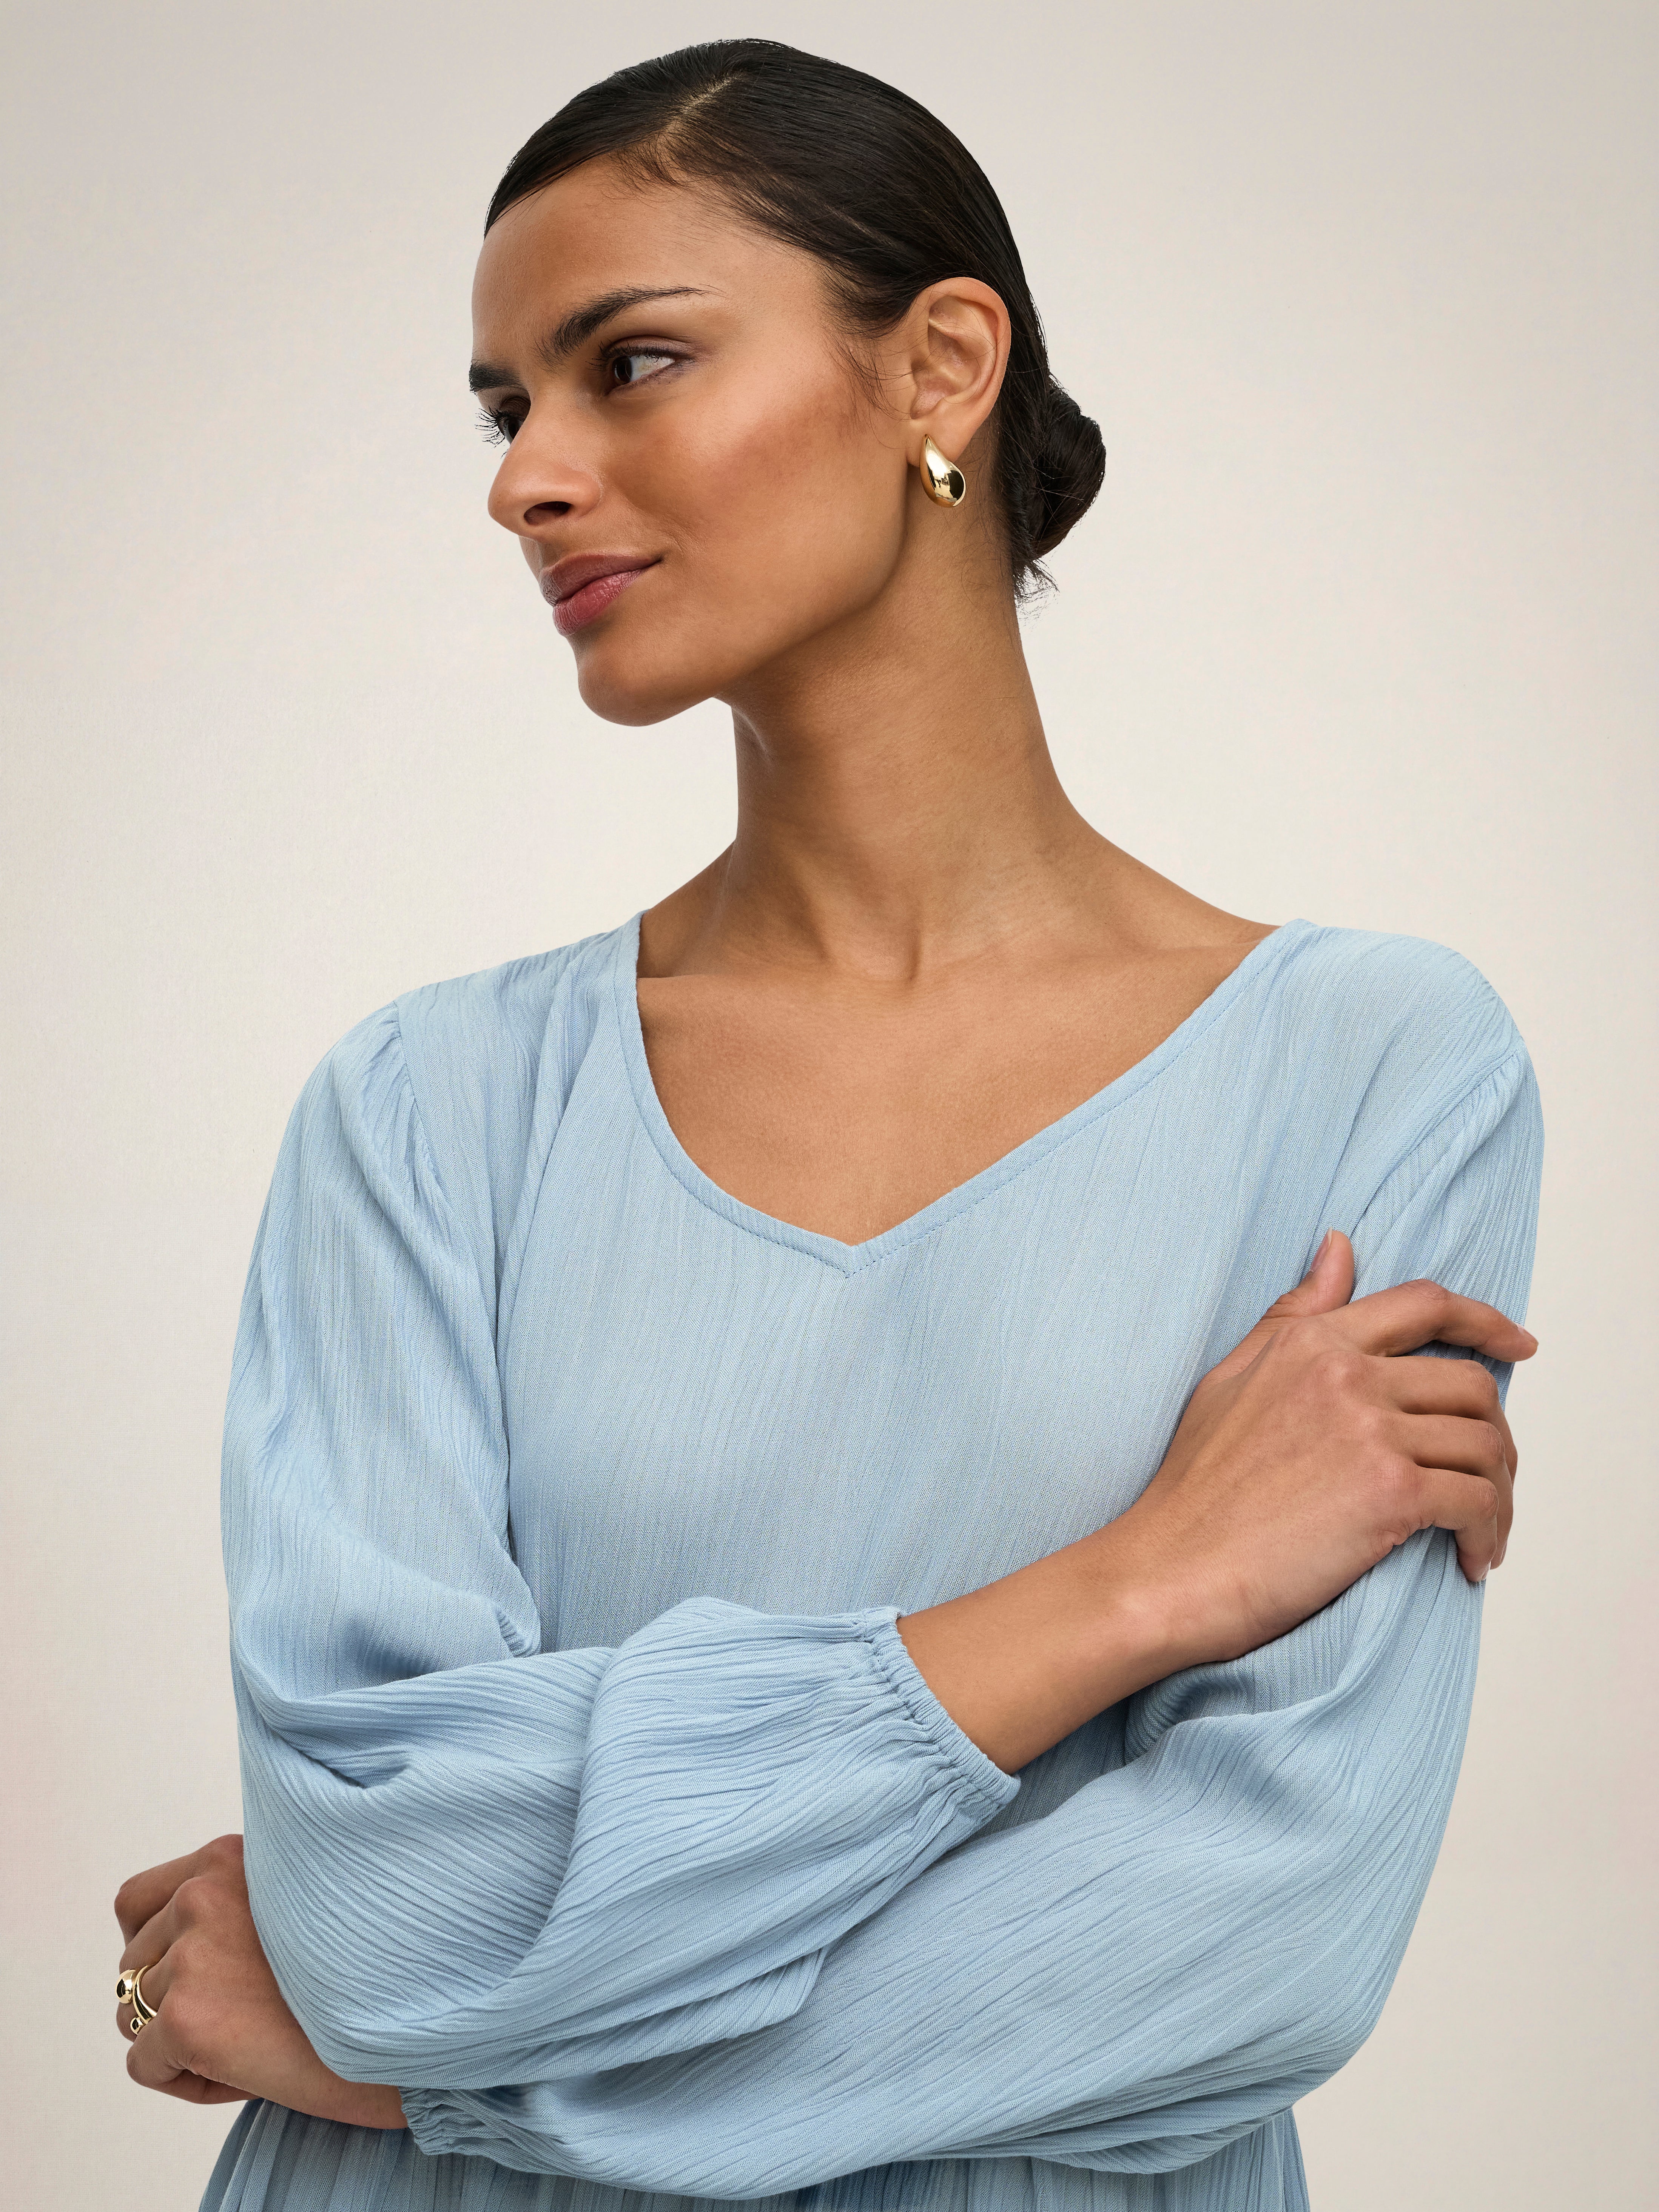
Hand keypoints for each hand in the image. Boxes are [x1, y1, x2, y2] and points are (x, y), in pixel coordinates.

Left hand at [113, 1834, 405, 2128]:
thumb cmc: (375, 1964)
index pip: (138, 1900)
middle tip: (238, 2018)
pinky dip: (184, 2080)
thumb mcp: (306, 1898)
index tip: (204, 1973)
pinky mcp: (184, 2015)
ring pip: (134, 2016)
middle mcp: (202, 1892)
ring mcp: (191, 1953)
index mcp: (232, 1856)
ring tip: (252, 2045)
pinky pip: (145, 2065)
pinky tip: (245, 2072)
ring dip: (182, 2042)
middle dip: (172, 1999)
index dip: (158, 1945)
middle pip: (132, 1964)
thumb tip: (183, 1953)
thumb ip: (242, 1904)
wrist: (412, 2014)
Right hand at [898, 1231, 1535, 1771]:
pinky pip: (1479, 1501)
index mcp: (1311, 1340)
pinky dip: (1489, 1533)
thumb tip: (1338, 1246)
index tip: (1519, 1345)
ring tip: (1481, 1527)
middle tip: (1489, 1477)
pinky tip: (1470, 1558)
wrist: (1170, 1568)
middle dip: (1495, 1433)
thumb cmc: (1195, 1488)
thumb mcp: (1233, 1376)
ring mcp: (1371, 1431)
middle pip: (1471, 1382)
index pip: (1426, 1305)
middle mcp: (1346, 1373)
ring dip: (1500, 1491)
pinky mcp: (1390, 1492)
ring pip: (1486, 1444)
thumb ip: (1295, 1312)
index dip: (1486, 1321)